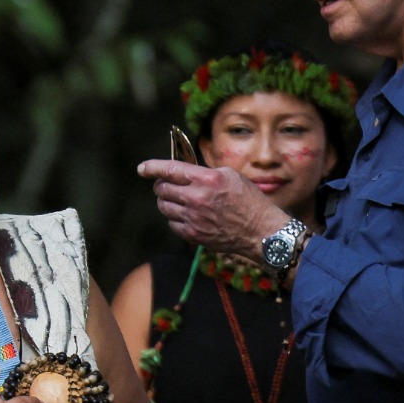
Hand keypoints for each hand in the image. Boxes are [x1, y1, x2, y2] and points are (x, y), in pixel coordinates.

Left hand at [137, 159, 289, 259]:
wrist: (261, 231)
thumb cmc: (249, 200)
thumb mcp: (230, 175)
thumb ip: (204, 172)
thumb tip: (183, 171)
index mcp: (207, 179)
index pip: (170, 170)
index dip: (152, 167)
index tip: (142, 168)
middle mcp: (197, 198)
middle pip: (162, 189)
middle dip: (161, 185)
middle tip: (167, 185)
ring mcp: (193, 218)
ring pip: (164, 206)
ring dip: (167, 201)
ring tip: (178, 200)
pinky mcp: (193, 234)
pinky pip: (172, 223)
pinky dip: (175, 218)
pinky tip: (186, 215)